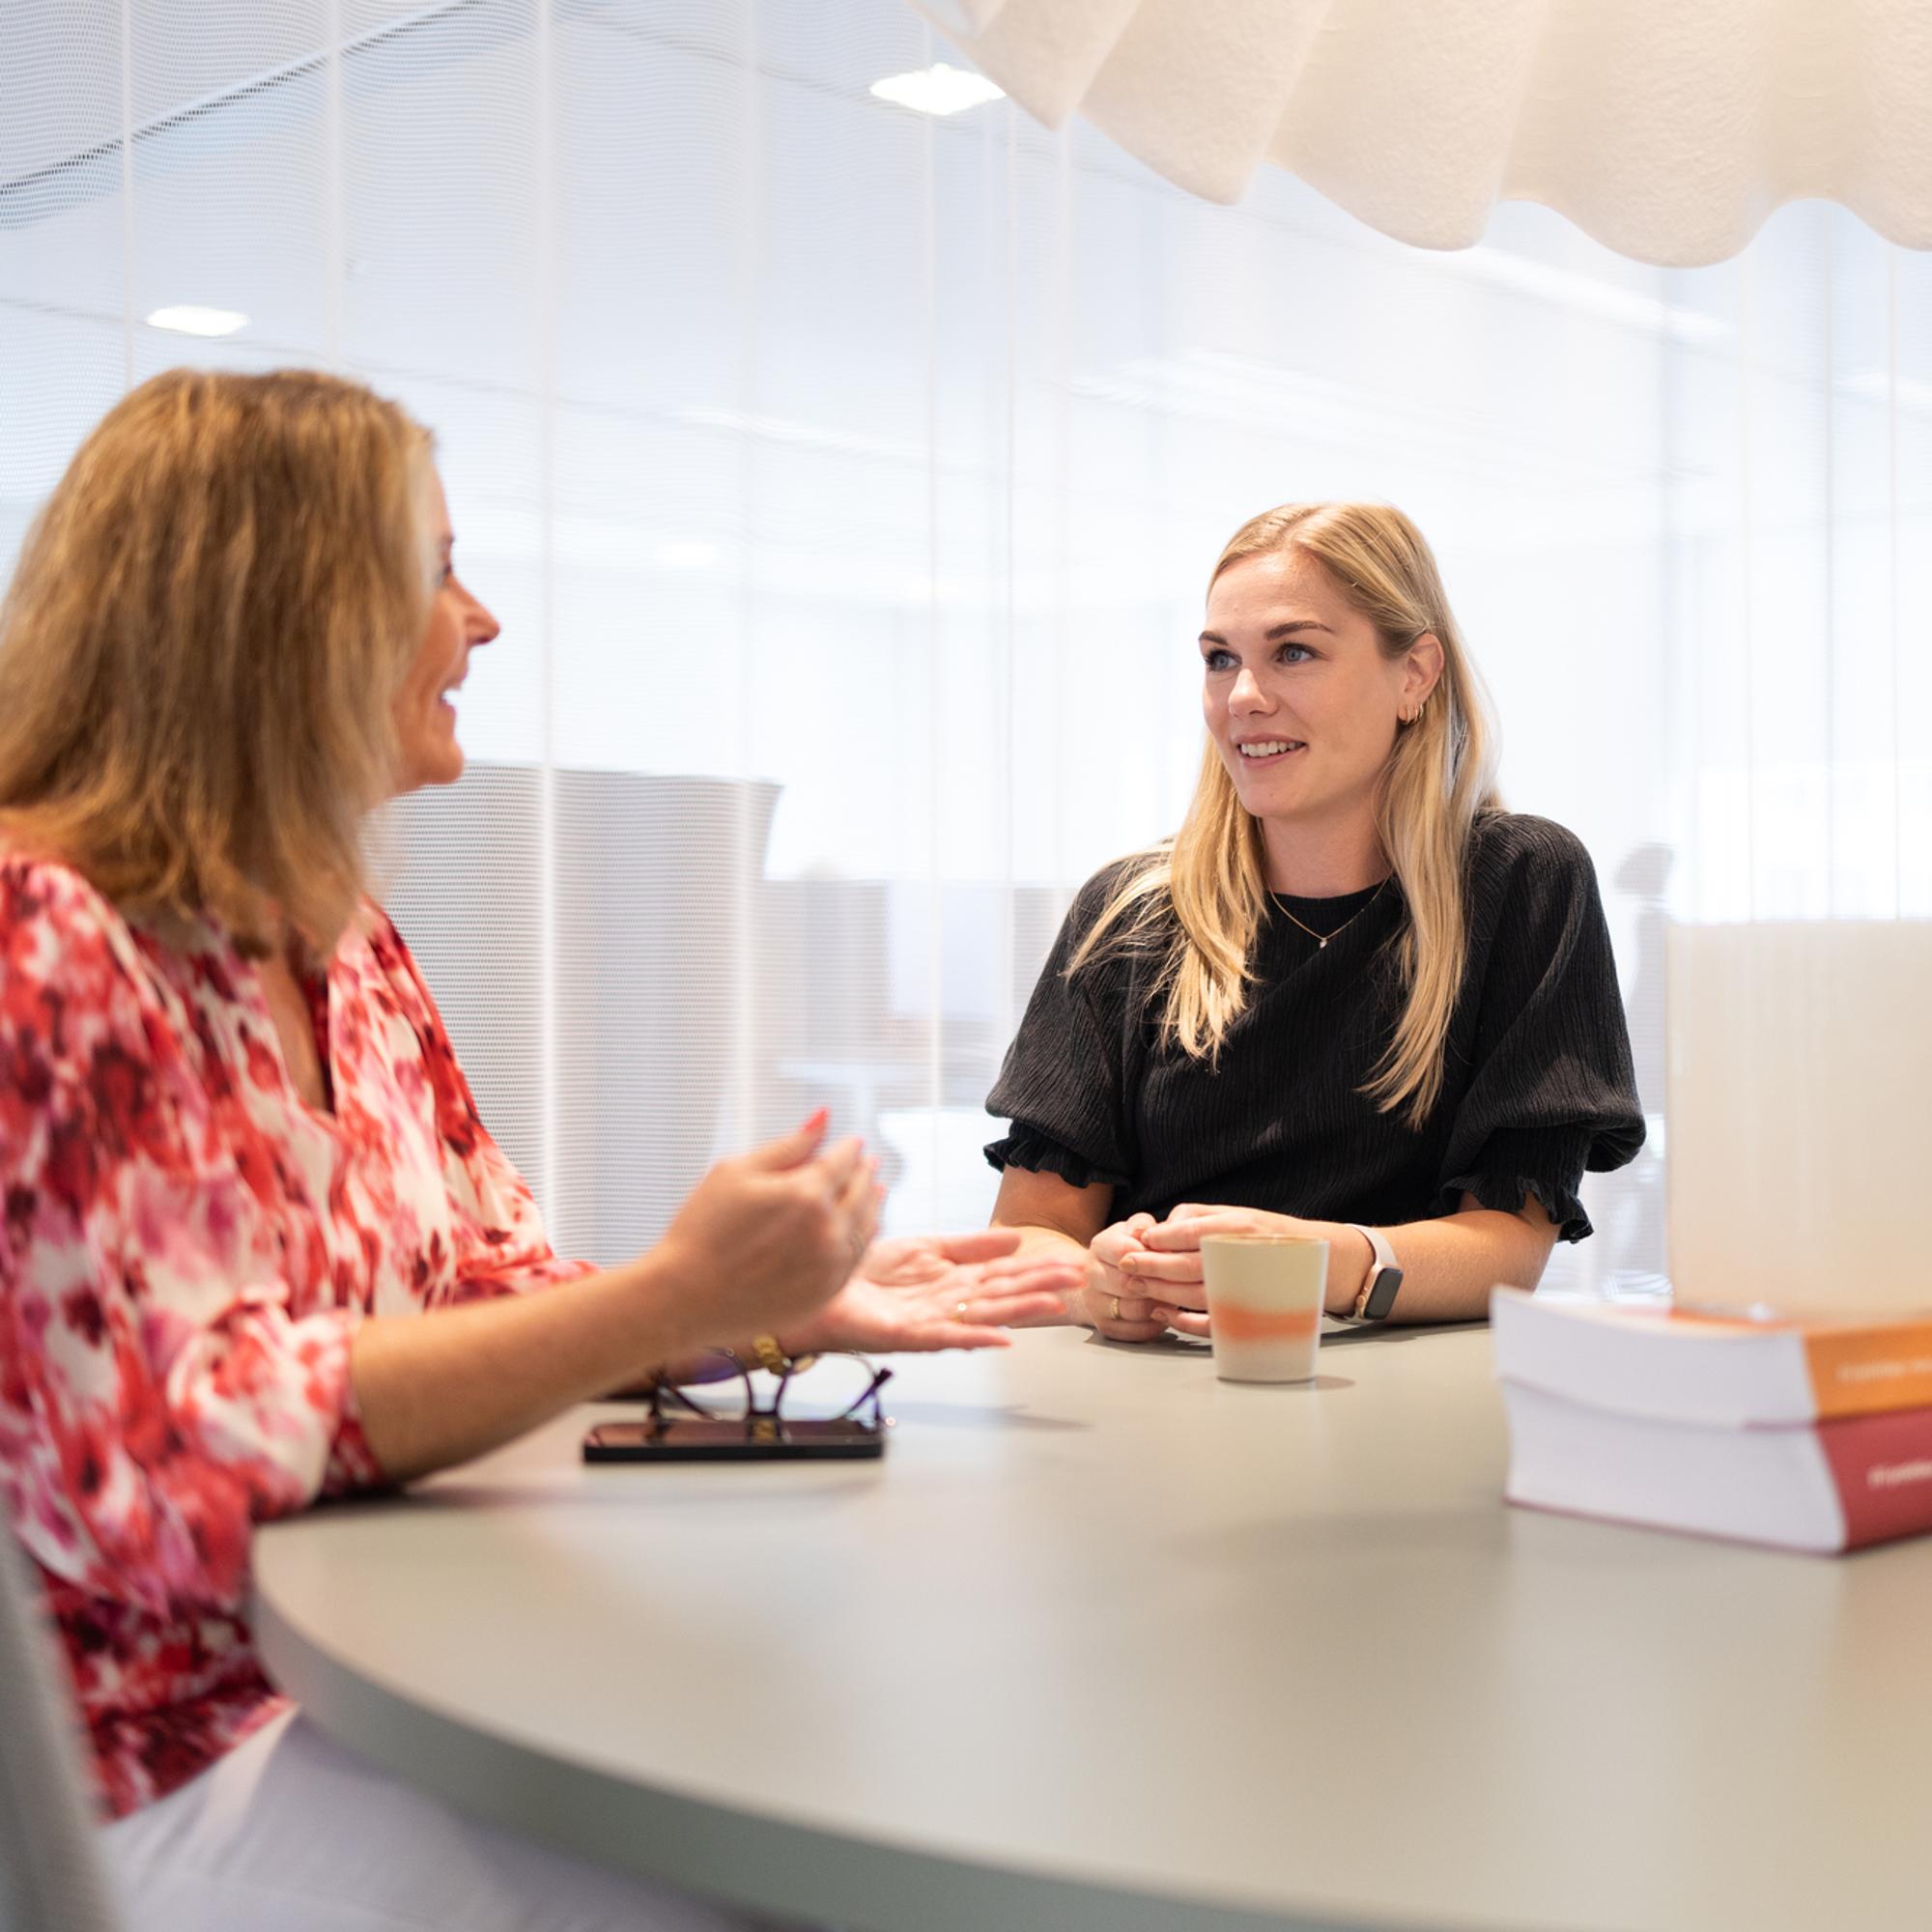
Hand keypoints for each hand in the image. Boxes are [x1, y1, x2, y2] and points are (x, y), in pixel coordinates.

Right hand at [652, 1110, 878, 1350]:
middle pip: (861, 1191)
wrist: (685, 1298)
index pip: (842, 1160)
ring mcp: (830, 1265)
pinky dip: (864, 1237)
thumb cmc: (701, 1231)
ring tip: (873, 1189)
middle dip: (864, 1172)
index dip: (849, 1148)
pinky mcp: (826, 1293)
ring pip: (867, 1225)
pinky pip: (857, 1258)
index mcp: (805, 1193)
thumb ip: (787, 1146)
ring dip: (872, 1203)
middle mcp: (827, 1229)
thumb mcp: (736, 1173)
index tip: (852, 1142)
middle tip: (866, 1162)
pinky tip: (862, 1227)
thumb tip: (823, 1118)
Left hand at [787, 1231, 1079, 1354]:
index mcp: (956, 1281)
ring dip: (1020, 1311)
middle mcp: (951, 1303)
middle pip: (1003, 1293)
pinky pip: (947, 1337)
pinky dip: (975, 1337)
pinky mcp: (909, 1335)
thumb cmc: (869, 1271)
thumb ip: (970, 1245)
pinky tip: (1001, 1338)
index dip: (1039, 1268)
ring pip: (985, 1314)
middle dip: (1040, 1287)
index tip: (1073, 1263)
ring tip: (1054, 1306)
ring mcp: (933, 1321)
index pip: (1006, 1273)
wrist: (822, 1287)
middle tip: (1077, 1281)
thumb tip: (1015, 1240)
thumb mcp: (927, 1247)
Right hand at [1079, 1213, 1165, 1341]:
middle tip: (1179, 1281)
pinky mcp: (1105, 1327)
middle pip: (1129, 1284)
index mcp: (1099, 1246)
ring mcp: (1094, 1303)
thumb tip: (1152, 1231)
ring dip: (1159, 1304)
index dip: (1151, 1256)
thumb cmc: (1128, 1251)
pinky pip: (1137, 1331)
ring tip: (1174, 1296)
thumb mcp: (1135, 1230)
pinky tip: (1163, 1312)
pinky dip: (1156, 1324)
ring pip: (1135, 1310)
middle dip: (1158, 1283)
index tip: (1170, 1257)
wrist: (1102, 1279)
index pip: (1124, 1251)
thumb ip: (1144, 1226)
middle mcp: (1090, 1275)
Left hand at [1123, 1205, 1355, 1334]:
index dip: (1160, 1238)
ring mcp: (1250, 1287)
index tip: (1138, 1241)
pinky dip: (1188, 1322)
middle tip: (1125, 1266)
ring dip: (1163, 1292)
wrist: (1327, 1262)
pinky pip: (1215, 1322)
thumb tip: (1163, 1227)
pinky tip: (1166, 1315)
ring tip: (1138, 1288)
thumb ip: (1201, 1216)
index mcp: (1241, 1226)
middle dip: (1152, 1266)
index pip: (1191, 1231)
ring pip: (1196, 1293)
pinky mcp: (1253, 1314)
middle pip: (1188, 1264)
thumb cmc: (1274, 1236)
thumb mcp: (1241, 1213)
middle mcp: (1245, 1254)